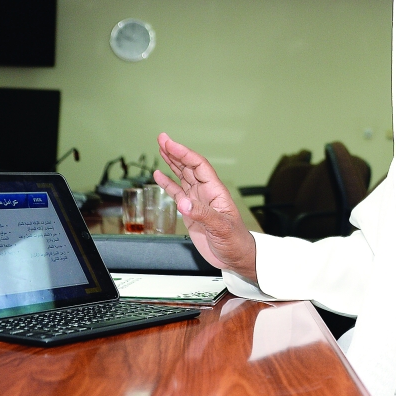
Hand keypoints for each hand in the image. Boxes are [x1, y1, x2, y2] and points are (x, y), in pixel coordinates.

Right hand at [154, 132, 257, 283]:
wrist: (236, 257)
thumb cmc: (235, 241)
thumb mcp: (221, 228)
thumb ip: (202, 215)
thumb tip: (183, 203)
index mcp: (215, 192)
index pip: (198, 166)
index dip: (184, 153)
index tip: (170, 143)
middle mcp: (206, 193)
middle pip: (189, 167)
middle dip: (176, 152)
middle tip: (162, 138)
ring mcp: (198, 201)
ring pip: (183, 177)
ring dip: (172, 163)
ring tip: (161, 149)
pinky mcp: (191, 212)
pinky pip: (177, 193)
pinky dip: (168, 184)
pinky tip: (159, 175)